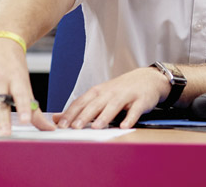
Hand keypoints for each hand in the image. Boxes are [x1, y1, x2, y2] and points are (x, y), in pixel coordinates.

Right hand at [0, 37, 55, 135]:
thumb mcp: (24, 81)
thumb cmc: (13, 64)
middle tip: (5, 134)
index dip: (24, 108)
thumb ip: (32, 107)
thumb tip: (48, 129)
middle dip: (3, 119)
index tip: (26, 121)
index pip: (22, 95)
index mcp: (16, 77)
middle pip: (1, 102)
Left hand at [53, 67, 170, 129]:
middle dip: (85, 115)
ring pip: (114, 106)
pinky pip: (135, 110)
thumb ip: (80, 107)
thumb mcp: (99, 95)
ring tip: (96, 127)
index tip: (61, 124)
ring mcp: (126, 95)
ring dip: (105, 116)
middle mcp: (110, 92)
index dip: (72, 113)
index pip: (82, 102)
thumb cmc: (120, 89)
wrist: (148, 78)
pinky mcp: (141, 100)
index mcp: (98, 91)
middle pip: (96, 104)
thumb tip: (57, 118)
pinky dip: (130, 118)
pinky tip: (124, 126)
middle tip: (75, 127)